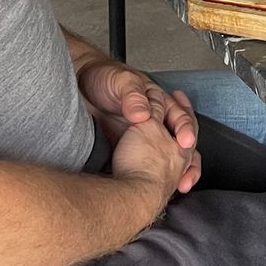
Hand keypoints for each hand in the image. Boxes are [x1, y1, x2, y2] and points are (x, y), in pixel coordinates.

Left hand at [79, 62, 200, 189]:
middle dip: (188, 161)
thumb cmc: (101, 78)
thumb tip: (143, 115)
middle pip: (179, 141)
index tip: (184, 142)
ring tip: (180, 187)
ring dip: (176, 173)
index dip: (184, 129)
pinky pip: (145, 163)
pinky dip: (151, 176)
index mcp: (157, 101)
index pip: (179, 117)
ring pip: (166, 157)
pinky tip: (149, 187)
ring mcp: (141, 136)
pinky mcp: (126, 147)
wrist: (77, 85)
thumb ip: (132, 96)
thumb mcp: (119, 81)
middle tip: (186, 177)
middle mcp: (153, 120)